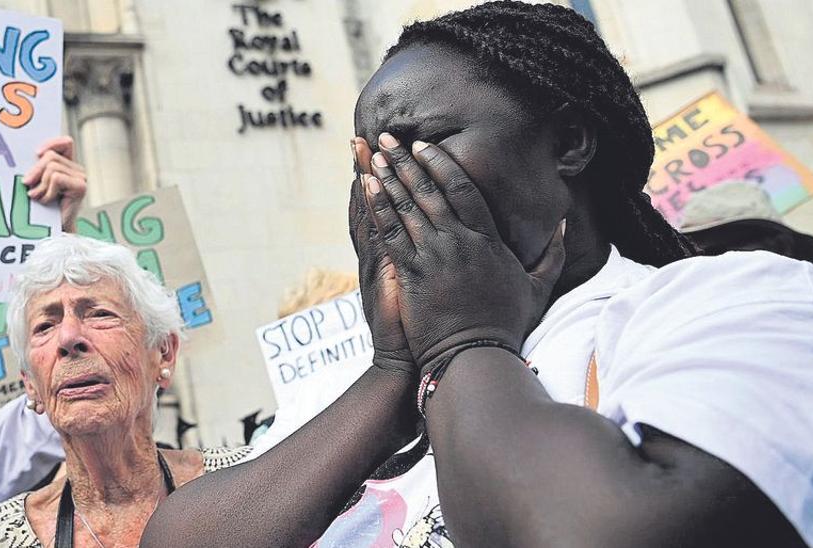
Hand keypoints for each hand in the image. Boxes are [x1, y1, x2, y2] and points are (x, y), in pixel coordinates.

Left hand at [22, 136, 85, 232]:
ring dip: (40, 185)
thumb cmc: (41, 209)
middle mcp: (77, 170)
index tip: (36, 153)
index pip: (65, 143)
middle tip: (27, 186)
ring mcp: (81, 178)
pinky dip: (47, 191)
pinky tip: (46, 201)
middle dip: (35, 171)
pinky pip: (56, 178)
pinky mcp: (81, 187)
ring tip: (39, 198)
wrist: (51, 232)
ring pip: (51, 167)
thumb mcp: (37, 183)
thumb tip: (31, 156)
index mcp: (68, 166)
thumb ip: (37, 169)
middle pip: (51, 156)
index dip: (51, 143)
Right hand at [349, 137, 415, 374]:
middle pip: (377, 203)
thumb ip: (433, 271)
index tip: (390, 152)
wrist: (409, 365)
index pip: (393, 211)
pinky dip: (369, 210)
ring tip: (360, 150)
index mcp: (401, 256)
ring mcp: (382, 264)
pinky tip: (364, 186)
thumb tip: (451, 248)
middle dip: (372, 169)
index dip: (389, 181)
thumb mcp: (428, 297)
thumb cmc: (428, 335)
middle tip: (363, 137)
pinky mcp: (386, 276)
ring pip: (372, 213)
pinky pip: (376, 236)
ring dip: (367, 179)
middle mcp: (386, 256)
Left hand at [362, 133, 564, 371]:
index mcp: (488, 241)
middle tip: (388, 136)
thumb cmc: (506, 325)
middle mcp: (460, 242)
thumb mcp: (539, 287)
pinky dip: (378, 207)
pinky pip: (391, 232)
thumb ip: (554, 253)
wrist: (474, 358)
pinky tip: (367, 186)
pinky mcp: (412, 274)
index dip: (441, 164)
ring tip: (373, 153)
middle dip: (408, 161)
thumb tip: (566, 223)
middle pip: (431, 191)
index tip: (423, 146)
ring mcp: (434, 257)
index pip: (464, 190)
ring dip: (389, 177)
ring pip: (408, 207)